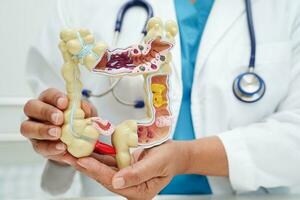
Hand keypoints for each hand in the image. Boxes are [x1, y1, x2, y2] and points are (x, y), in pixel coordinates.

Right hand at [20, 88, 96, 164]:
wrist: (78, 144)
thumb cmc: (79, 123)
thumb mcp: (86, 115)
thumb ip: (86, 110)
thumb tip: (84, 107)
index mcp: (50, 101)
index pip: (48, 94)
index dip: (55, 97)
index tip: (65, 103)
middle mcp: (37, 113)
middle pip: (31, 107)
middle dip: (46, 112)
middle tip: (59, 119)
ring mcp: (34, 129)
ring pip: (27, 127)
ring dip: (43, 131)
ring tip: (58, 134)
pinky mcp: (37, 146)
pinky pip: (39, 147)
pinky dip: (51, 148)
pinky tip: (62, 148)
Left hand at [67, 141, 188, 199]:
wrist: (176, 153)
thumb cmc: (171, 158)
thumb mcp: (158, 163)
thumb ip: (138, 173)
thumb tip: (117, 181)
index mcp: (138, 191)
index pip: (113, 182)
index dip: (97, 171)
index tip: (82, 160)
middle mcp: (128, 185)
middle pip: (102, 176)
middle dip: (84, 165)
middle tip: (67, 155)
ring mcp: (125, 176)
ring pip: (102, 168)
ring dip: (86, 159)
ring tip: (69, 151)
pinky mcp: (123, 166)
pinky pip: (107, 160)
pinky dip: (95, 154)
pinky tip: (84, 148)